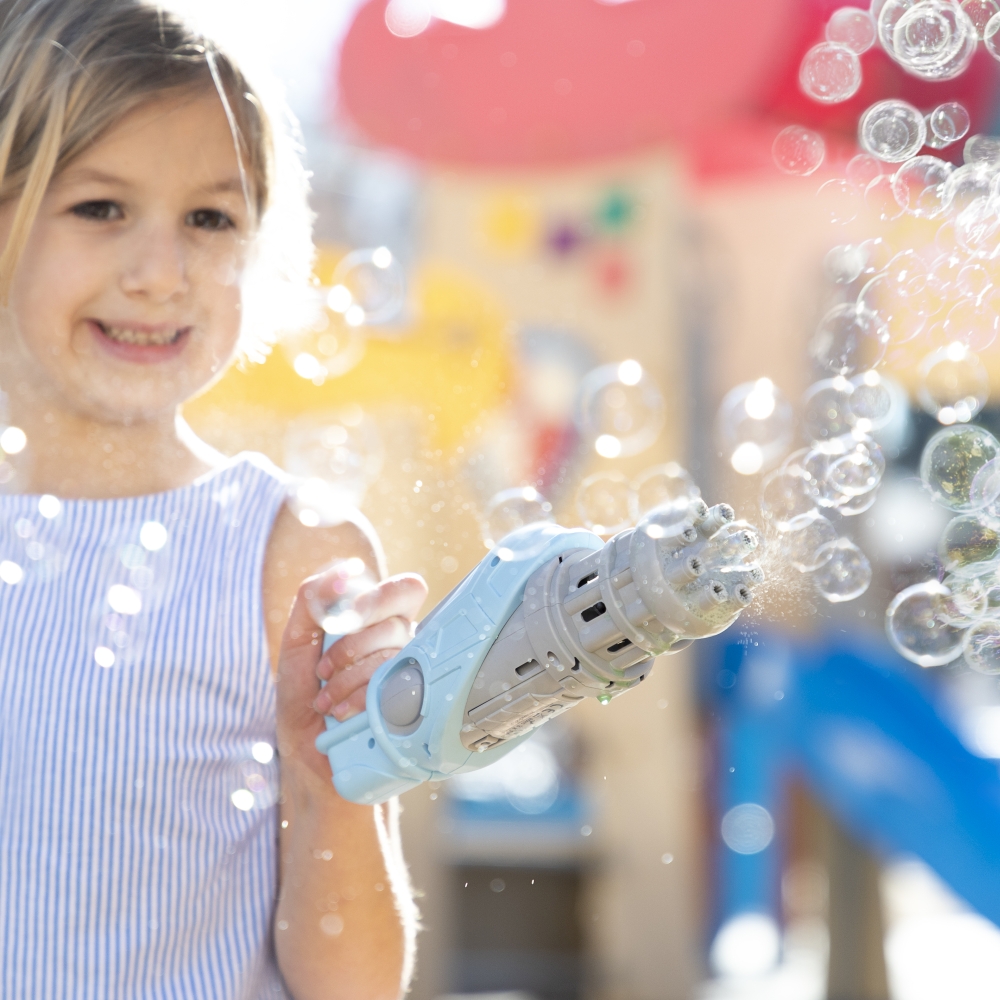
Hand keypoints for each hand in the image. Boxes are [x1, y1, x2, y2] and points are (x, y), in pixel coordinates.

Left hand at [275, 571, 427, 783]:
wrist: (310, 762)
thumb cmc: (305, 700)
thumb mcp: (297, 645)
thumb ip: (312, 600)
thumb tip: (344, 569)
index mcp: (383, 625)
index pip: (407, 590)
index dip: (379, 597)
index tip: (346, 615)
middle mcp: (406, 648)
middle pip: (398, 624)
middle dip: (352, 645)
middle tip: (324, 668)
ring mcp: (416, 681)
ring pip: (396, 657)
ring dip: (348, 678)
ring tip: (326, 701)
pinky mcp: (417, 713)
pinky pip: (399, 690)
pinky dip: (360, 700)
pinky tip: (343, 715)